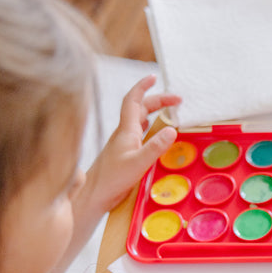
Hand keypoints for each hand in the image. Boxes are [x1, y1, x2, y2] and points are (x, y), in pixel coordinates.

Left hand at [84, 74, 181, 211]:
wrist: (94, 195)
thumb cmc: (112, 179)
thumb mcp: (138, 163)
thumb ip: (155, 147)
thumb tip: (172, 130)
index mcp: (126, 130)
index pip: (134, 100)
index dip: (143, 86)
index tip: (154, 77)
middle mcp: (124, 133)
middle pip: (141, 109)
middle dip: (158, 100)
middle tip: (177, 101)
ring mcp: (124, 144)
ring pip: (141, 121)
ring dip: (155, 113)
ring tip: (171, 113)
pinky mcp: (125, 154)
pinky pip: (141, 135)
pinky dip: (151, 129)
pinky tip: (156, 134)